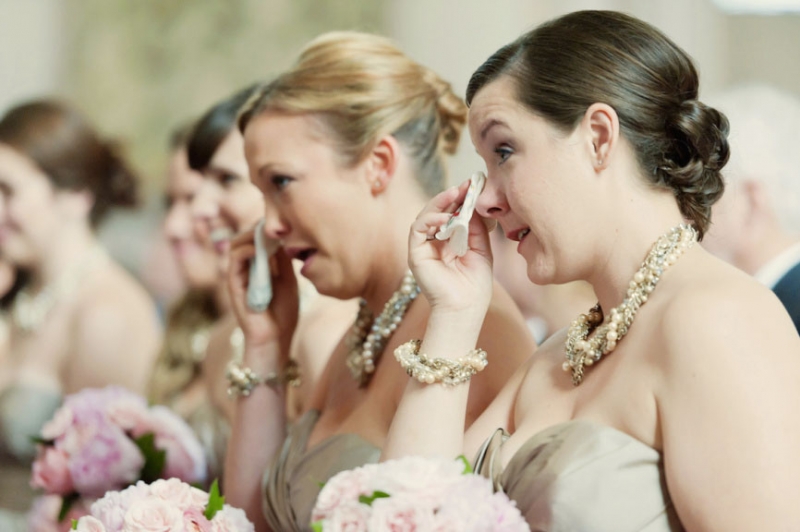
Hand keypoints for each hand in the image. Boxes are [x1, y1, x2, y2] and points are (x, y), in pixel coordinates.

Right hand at [227, 227, 299, 352]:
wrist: (276, 339)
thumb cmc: (284, 313)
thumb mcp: (289, 281)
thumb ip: (283, 260)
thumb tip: (282, 237)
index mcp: (260, 267)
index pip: (257, 239)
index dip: (266, 228)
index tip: (281, 220)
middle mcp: (246, 269)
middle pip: (244, 238)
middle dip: (257, 228)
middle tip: (273, 223)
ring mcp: (238, 277)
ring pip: (236, 245)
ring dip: (250, 235)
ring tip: (266, 233)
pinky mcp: (233, 285)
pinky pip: (234, 262)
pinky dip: (246, 251)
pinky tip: (259, 248)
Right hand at [409, 181, 493, 318]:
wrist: (465, 309)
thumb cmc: (474, 286)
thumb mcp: (481, 250)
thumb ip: (477, 228)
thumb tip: (473, 204)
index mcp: (449, 242)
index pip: (452, 214)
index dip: (461, 199)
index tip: (474, 186)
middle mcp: (434, 243)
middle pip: (438, 212)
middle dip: (451, 196)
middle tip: (465, 185)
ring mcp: (423, 248)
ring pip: (426, 216)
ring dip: (440, 203)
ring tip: (456, 194)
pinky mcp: (415, 253)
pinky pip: (417, 228)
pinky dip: (431, 219)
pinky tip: (447, 218)